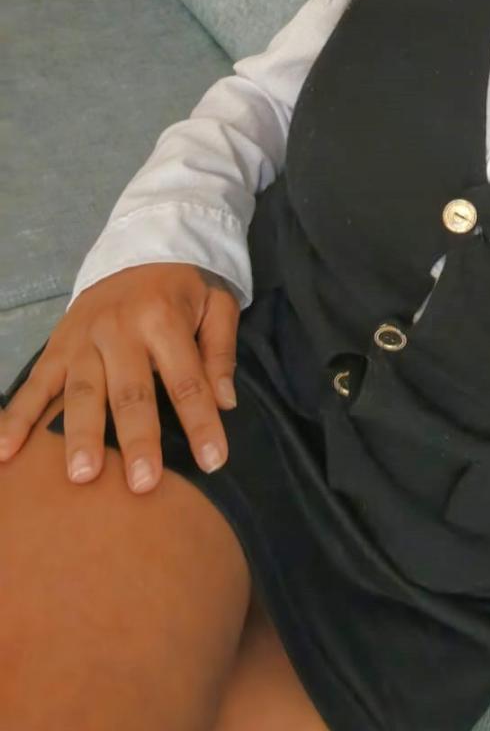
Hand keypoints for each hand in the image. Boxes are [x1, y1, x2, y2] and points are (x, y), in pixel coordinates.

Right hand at [0, 262, 240, 493]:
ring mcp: (82, 340)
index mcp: (163, 318)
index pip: (187, 379)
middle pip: (130, 392)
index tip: (214, 461)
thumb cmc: (184, 287)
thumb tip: (226, 402)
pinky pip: (34, 385)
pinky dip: (17, 418)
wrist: (140, 246)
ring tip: (82, 477)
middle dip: (137, 439)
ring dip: (81, 436)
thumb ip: (221, 352)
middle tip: (143, 483)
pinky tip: (6, 452)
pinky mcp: (56, 347)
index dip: (201, 422)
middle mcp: (119, 329)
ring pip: (82, 393)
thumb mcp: (218, 304)